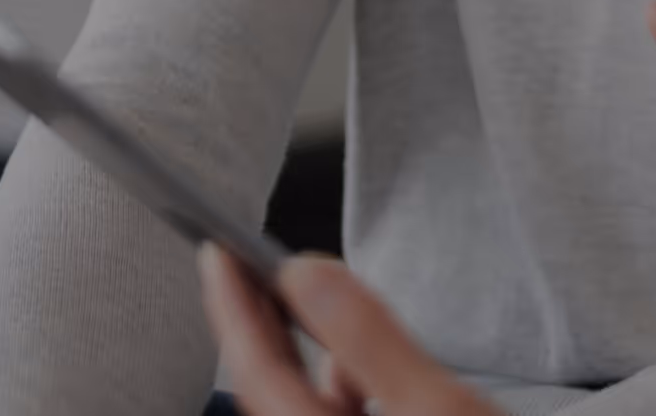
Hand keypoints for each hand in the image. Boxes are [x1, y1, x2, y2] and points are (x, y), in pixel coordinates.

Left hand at [201, 245, 499, 415]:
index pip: (257, 373)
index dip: (232, 308)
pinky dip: (333, 388)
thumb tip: (309, 276)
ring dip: (293, 357)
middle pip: (268, 394)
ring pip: (298, 412)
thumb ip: (370, 339)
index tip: (217, 254)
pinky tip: (349, 368)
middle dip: (254, 328)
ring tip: (292, 303)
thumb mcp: (438, 407)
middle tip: (238, 266)